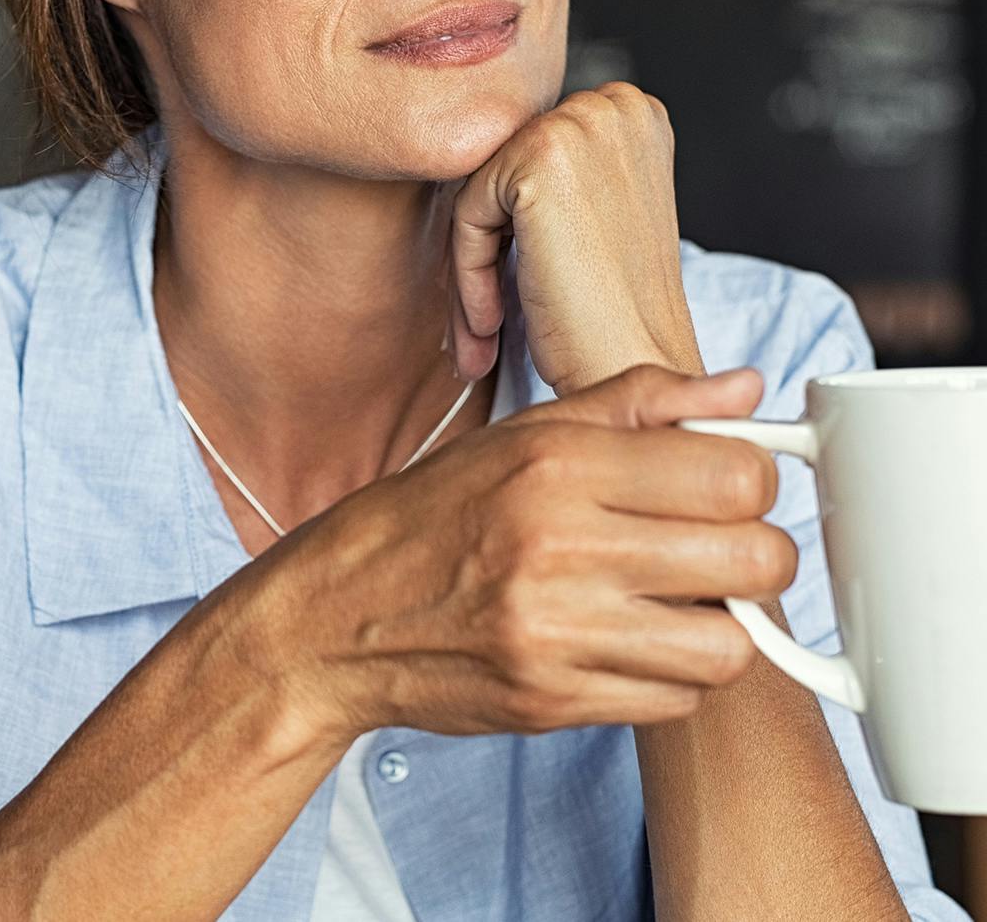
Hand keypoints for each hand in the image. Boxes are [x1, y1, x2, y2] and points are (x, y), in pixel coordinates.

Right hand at [261, 364, 784, 744]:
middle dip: (754, 550)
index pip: (734, 474)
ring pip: (729, 645)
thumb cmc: (436, 512)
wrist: (341, 611)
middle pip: (753, 559)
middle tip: (716, 543)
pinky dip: (671, 674)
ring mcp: (558, 633)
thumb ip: (641, 403)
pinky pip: (677, 702)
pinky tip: (629, 639)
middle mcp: (560, 546)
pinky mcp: (555, 703)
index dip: (751, 478)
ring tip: (674, 597)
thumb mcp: (526, 434)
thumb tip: (745, 390)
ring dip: (718, 622)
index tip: (726, 483)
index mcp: (557, 464)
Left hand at [446, 80, 701, 397]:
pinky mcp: (540, 157)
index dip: (514, 229)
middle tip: (487, 322)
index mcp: (634, 112)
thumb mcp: (595, 215)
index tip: (513, 288)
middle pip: (502, 170)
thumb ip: (556, 171)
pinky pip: (468, 213)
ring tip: (485, 333)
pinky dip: (469, 275)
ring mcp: (580, 124)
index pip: (530, 154)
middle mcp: (615, 105)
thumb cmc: (616, 312)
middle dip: (489, 248)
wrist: (638, 369)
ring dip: (473, 269)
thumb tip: (474, 153)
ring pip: (480, 193)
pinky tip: (491, 325)